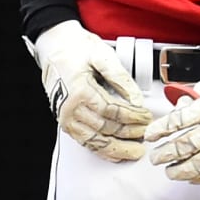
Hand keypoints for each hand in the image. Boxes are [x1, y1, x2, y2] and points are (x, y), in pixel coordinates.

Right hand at [28, 20, 151, 162]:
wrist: (53, 45)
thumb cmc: (75, 47)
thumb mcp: (102, 55)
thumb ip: (121, 78)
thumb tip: (137, 99)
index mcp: (80, 90)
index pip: (114, 112)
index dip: (133, 117)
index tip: (146, 116)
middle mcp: (70, 107)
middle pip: (106, 128)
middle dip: (130, 132)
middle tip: (145, 132)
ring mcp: (66, 116)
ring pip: (96, 141)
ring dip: (118, 148)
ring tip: (135, 150)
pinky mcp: (64, 121)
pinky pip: (85, 142)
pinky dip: (102, 151)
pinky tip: (115, 154)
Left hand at [144, 60, 199, 182]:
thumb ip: (195, 94)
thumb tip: (179, 105)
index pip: (179, 120)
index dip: (161, 129)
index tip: (150, 135)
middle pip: (187, 144)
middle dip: (167, 153)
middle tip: (155, 158)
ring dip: (182, 169)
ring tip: (170, 172)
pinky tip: (192, 178)